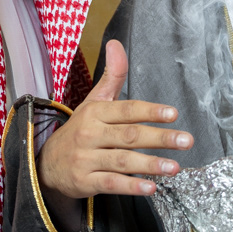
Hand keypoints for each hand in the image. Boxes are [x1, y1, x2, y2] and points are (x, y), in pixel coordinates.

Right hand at [37, 40, 191, 204]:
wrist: (46, 163)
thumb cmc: (80, 129)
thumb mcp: (93, 101)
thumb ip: (112, 76)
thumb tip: (116, 44)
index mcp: (95, 112)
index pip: (126, 110)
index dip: (150, 111)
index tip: (173, 114)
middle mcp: (90, 134)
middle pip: (129, 136)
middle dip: (160, 138)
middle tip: (186, 141)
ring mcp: (86, 159)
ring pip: (123, 161)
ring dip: (151, 164)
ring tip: (175, 167)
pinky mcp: (85, 181)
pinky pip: (111, 184)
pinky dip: (131, 186)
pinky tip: (150, 187)